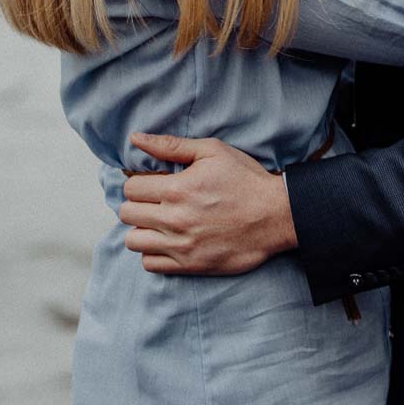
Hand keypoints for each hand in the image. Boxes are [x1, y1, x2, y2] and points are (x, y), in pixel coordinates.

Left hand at [119, 133, 297, 274]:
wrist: (276, 215)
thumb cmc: (245, 178)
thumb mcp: (212, 151)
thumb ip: (171, 146)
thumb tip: (135, 139)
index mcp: (177, 189)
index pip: (130, 188)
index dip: (139, 183)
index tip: (152, 184)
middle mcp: (175, 219)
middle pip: (127, 214)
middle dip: (138, 205)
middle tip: (155, 202)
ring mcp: (181, 245)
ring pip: (134, 241)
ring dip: (142, 230)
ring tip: (159, 223)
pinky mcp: (190, 265)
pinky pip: (150, 264)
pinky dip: (153, 253)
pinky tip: (168, 241)